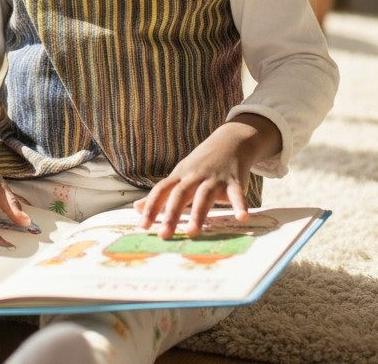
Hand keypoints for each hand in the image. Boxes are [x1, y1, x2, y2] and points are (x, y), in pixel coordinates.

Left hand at [134, 114, 281, 238]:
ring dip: (198, 213)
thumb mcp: (179, 176)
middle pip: (180, 194)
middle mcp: (194, 176)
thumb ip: (160, 194)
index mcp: (179, 177)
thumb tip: (136, 208)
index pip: (161, 190)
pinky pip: (237, 194)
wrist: (229, 141)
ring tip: (193, 232)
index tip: (142, 226)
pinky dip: (240, 205)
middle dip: (171, 214)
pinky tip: (242, 218)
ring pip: (204, 195)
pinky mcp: (234, 180)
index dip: (151, 207)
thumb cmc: (200, 165)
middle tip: (164, 235)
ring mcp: (214, 178)